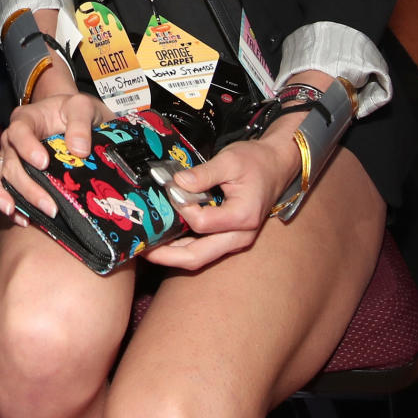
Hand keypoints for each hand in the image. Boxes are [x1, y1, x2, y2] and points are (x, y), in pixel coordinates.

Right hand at [0, 92, 114, 222]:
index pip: (18, 131)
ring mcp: (10, 159)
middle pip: (10, 162)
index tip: (43, 163)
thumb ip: (81, 122)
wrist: (78, 121)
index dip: (26, 147)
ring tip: (21, 215)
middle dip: (28, 187)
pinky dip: (8, 206)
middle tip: (51, 207)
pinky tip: (24, 220)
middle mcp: (12, 140)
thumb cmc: (77, 112)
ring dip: (5, 197)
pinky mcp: (14, 177)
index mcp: (27, 119)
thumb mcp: (83, 107)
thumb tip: (78, 150)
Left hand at [143, 112, 303, 270]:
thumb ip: (203, 173)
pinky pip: (203, 248)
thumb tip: (176, 183)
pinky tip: (164, 238)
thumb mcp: (230, 160)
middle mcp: (239, 235)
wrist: (276, 165)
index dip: (181, 209)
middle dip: (167, 255)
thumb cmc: (256, 161)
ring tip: (147, 246)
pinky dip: (182, 246)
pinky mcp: (228, 236)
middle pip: (198, 256)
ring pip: (199, 257)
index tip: (170, 190)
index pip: (202, 223)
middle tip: (141, 248)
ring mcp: (234, 239)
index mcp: (242, 217)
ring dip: (172, 254)